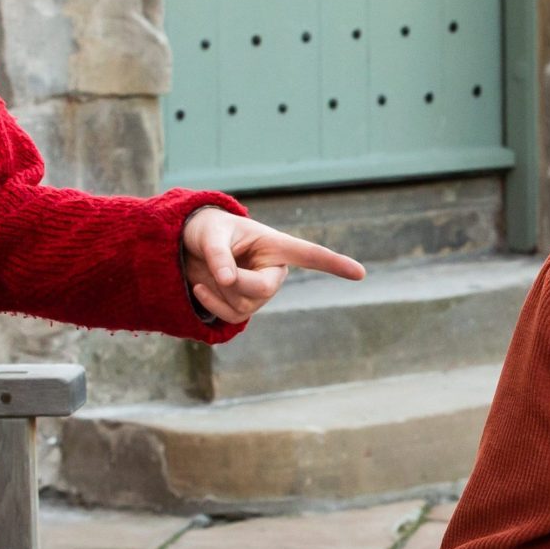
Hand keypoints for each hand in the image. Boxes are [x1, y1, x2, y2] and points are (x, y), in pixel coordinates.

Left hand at [181, 207, 365, 322]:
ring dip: (219, 292)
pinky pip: (233, 316)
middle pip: (262, 289)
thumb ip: (219, 255)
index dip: (335, 264)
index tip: (361, 273)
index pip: (309, 255)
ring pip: (245, 305)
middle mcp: (274, 270)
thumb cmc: (206, 232)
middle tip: (217, 272)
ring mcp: (261, 292)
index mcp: (275, 245)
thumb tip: (229, 280)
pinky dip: (212, 304)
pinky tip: (200, 289)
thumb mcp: (210, 235)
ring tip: (207, 273)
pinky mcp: (246, 306)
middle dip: (235, 283)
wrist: (189, 248)